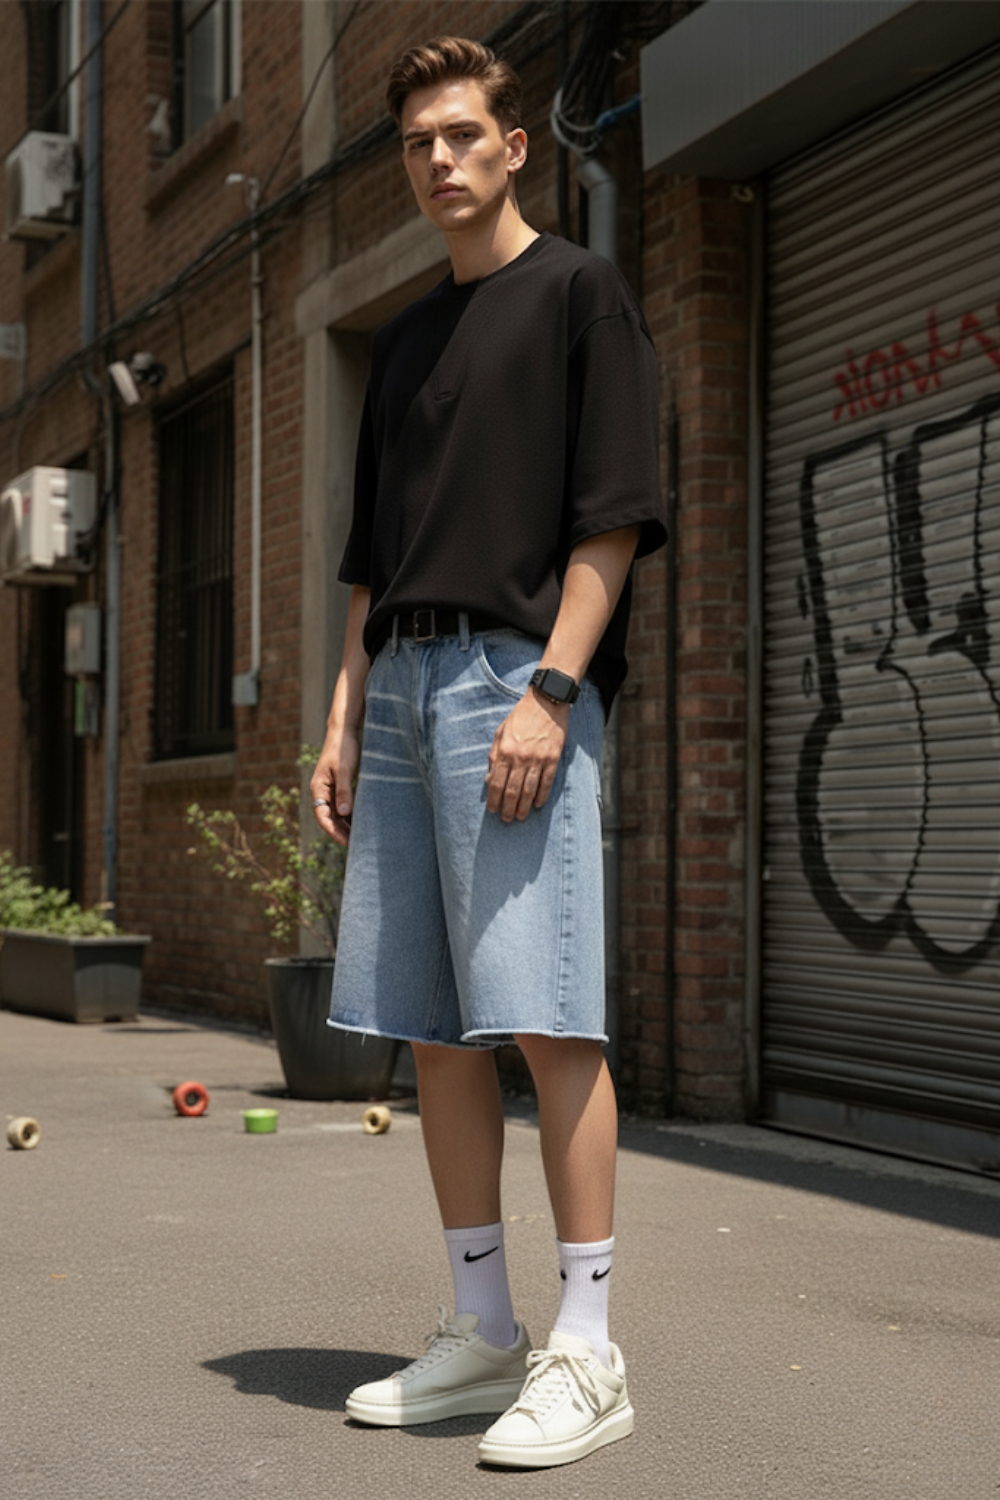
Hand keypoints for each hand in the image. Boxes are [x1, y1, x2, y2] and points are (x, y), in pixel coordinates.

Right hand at [310, 726, 360, 846]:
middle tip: (356, 847)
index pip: (322, 816)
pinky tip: (361, 824)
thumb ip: (344, 791)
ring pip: (336, 814)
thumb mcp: (345, 770)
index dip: (333, 831)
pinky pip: (342, 807)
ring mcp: (330, 790)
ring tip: (360, 839)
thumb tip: (344, 813)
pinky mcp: (339, 787)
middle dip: (341, 833)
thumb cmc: (343, 748)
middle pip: (329, 819)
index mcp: (318, 788)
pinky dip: (350, 816)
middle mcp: (321, 792)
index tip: (346, 843)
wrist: (344, 732)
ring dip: (346, 826)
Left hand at [485, 688, 568, 822]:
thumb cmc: (520, 717)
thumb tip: (489, 779)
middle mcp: (520, 757)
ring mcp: (538, 759)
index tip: (493, 809)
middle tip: (506, 819)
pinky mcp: (552, 758)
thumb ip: (494, 756)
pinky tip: (537, 804)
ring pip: (529, 790)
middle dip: (508, 808)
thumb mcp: (500, 733)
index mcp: (504, 751)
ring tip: (520, 817)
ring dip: (523, 807)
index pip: (496, 782)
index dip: (494, 799)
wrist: (546, 702)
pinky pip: (546, 782)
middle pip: (512, 790)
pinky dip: (541, 795)